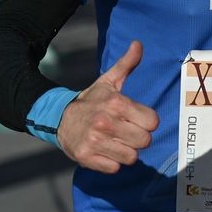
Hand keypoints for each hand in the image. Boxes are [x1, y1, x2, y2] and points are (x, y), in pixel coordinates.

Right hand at [58, 40, 158, 173]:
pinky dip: (111, 163)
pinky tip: (104, 151)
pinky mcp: (86, 158)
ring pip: (131, 157)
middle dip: (138, 138)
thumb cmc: (92, 101)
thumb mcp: (108, 82)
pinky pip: (114, 168)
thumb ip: (126, 64)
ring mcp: (94, 141)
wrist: (58, 119)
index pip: (153, 122)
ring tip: (115, 141)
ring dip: (126, 152)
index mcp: (115, 103)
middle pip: (144, 141)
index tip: (135, 119)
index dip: (147, 122)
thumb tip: (138, 43)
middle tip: (125, 131)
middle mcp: (105, 122)